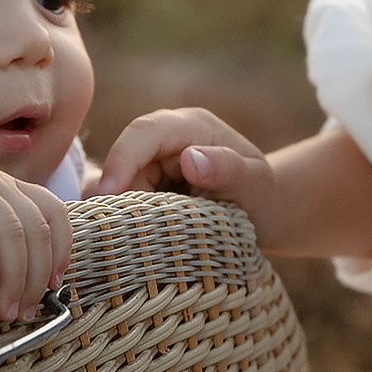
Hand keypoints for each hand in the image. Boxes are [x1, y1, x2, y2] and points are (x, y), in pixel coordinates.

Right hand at [0, 166, 73, 321]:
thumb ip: (2, 250)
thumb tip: (35, 294)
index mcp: (6, 189)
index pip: (53, 213)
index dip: (61, 249)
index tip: (54, 284)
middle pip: (35, 228)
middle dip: (35, 275)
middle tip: (24, 311)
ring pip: (12, 230)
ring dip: (15, 276)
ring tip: (6, 309)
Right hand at [94, 107, 283, 236]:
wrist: (261, 214)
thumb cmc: (261, 196)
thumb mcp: (255, 184)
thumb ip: (228, 169)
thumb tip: (191, 159)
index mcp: (190, 127)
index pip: (145, 132)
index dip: (122, 158)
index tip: (110, 193)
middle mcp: (163, 141)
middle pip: (123, 165)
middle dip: (123, 199)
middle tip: (139, 237)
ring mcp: (149, 165)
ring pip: (115, 189)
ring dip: (125, 217)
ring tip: (149, 243)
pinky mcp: (141, 189)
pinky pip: (119, 206)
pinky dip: (125, 225)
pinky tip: (139, 244)